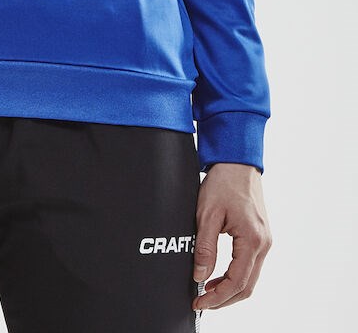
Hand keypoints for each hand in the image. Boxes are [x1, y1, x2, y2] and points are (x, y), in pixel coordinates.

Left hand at [191, 162, 271, 311]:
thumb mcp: (207, 214)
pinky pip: (250, 265)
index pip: (237, 282)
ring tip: (207, 291)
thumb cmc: (223, 182)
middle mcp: (264, 243)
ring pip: (250, 278)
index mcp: (253, 240)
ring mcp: (265, 240)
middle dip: (224, 299)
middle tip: (201, 302)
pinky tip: (218, 276)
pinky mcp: (260, 236)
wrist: (237, 162)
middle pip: (247, 286)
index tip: (199, 302)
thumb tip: (199, 276)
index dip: (217, 297)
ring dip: (229, 289)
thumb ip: (204, 247)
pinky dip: (235, 276)